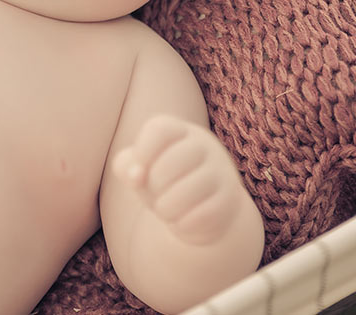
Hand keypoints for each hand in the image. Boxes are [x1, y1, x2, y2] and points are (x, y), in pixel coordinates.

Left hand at [112, 115, 244, 245]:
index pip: (159, 130)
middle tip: (155, 194)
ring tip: (166, 209)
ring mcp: (222, 172)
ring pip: (186, 192)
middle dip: (153, 186)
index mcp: (180, 131)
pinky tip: (183, 221)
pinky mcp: (229, 200)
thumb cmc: (163, 182)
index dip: (142, 153)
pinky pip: (200, 215)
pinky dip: (183, 224)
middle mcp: (205, 146)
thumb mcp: (139, 170)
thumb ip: (125, 165)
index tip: (137, 173)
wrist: (202, 210)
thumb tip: (136, 176)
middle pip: (169, 163)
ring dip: (165, 208)